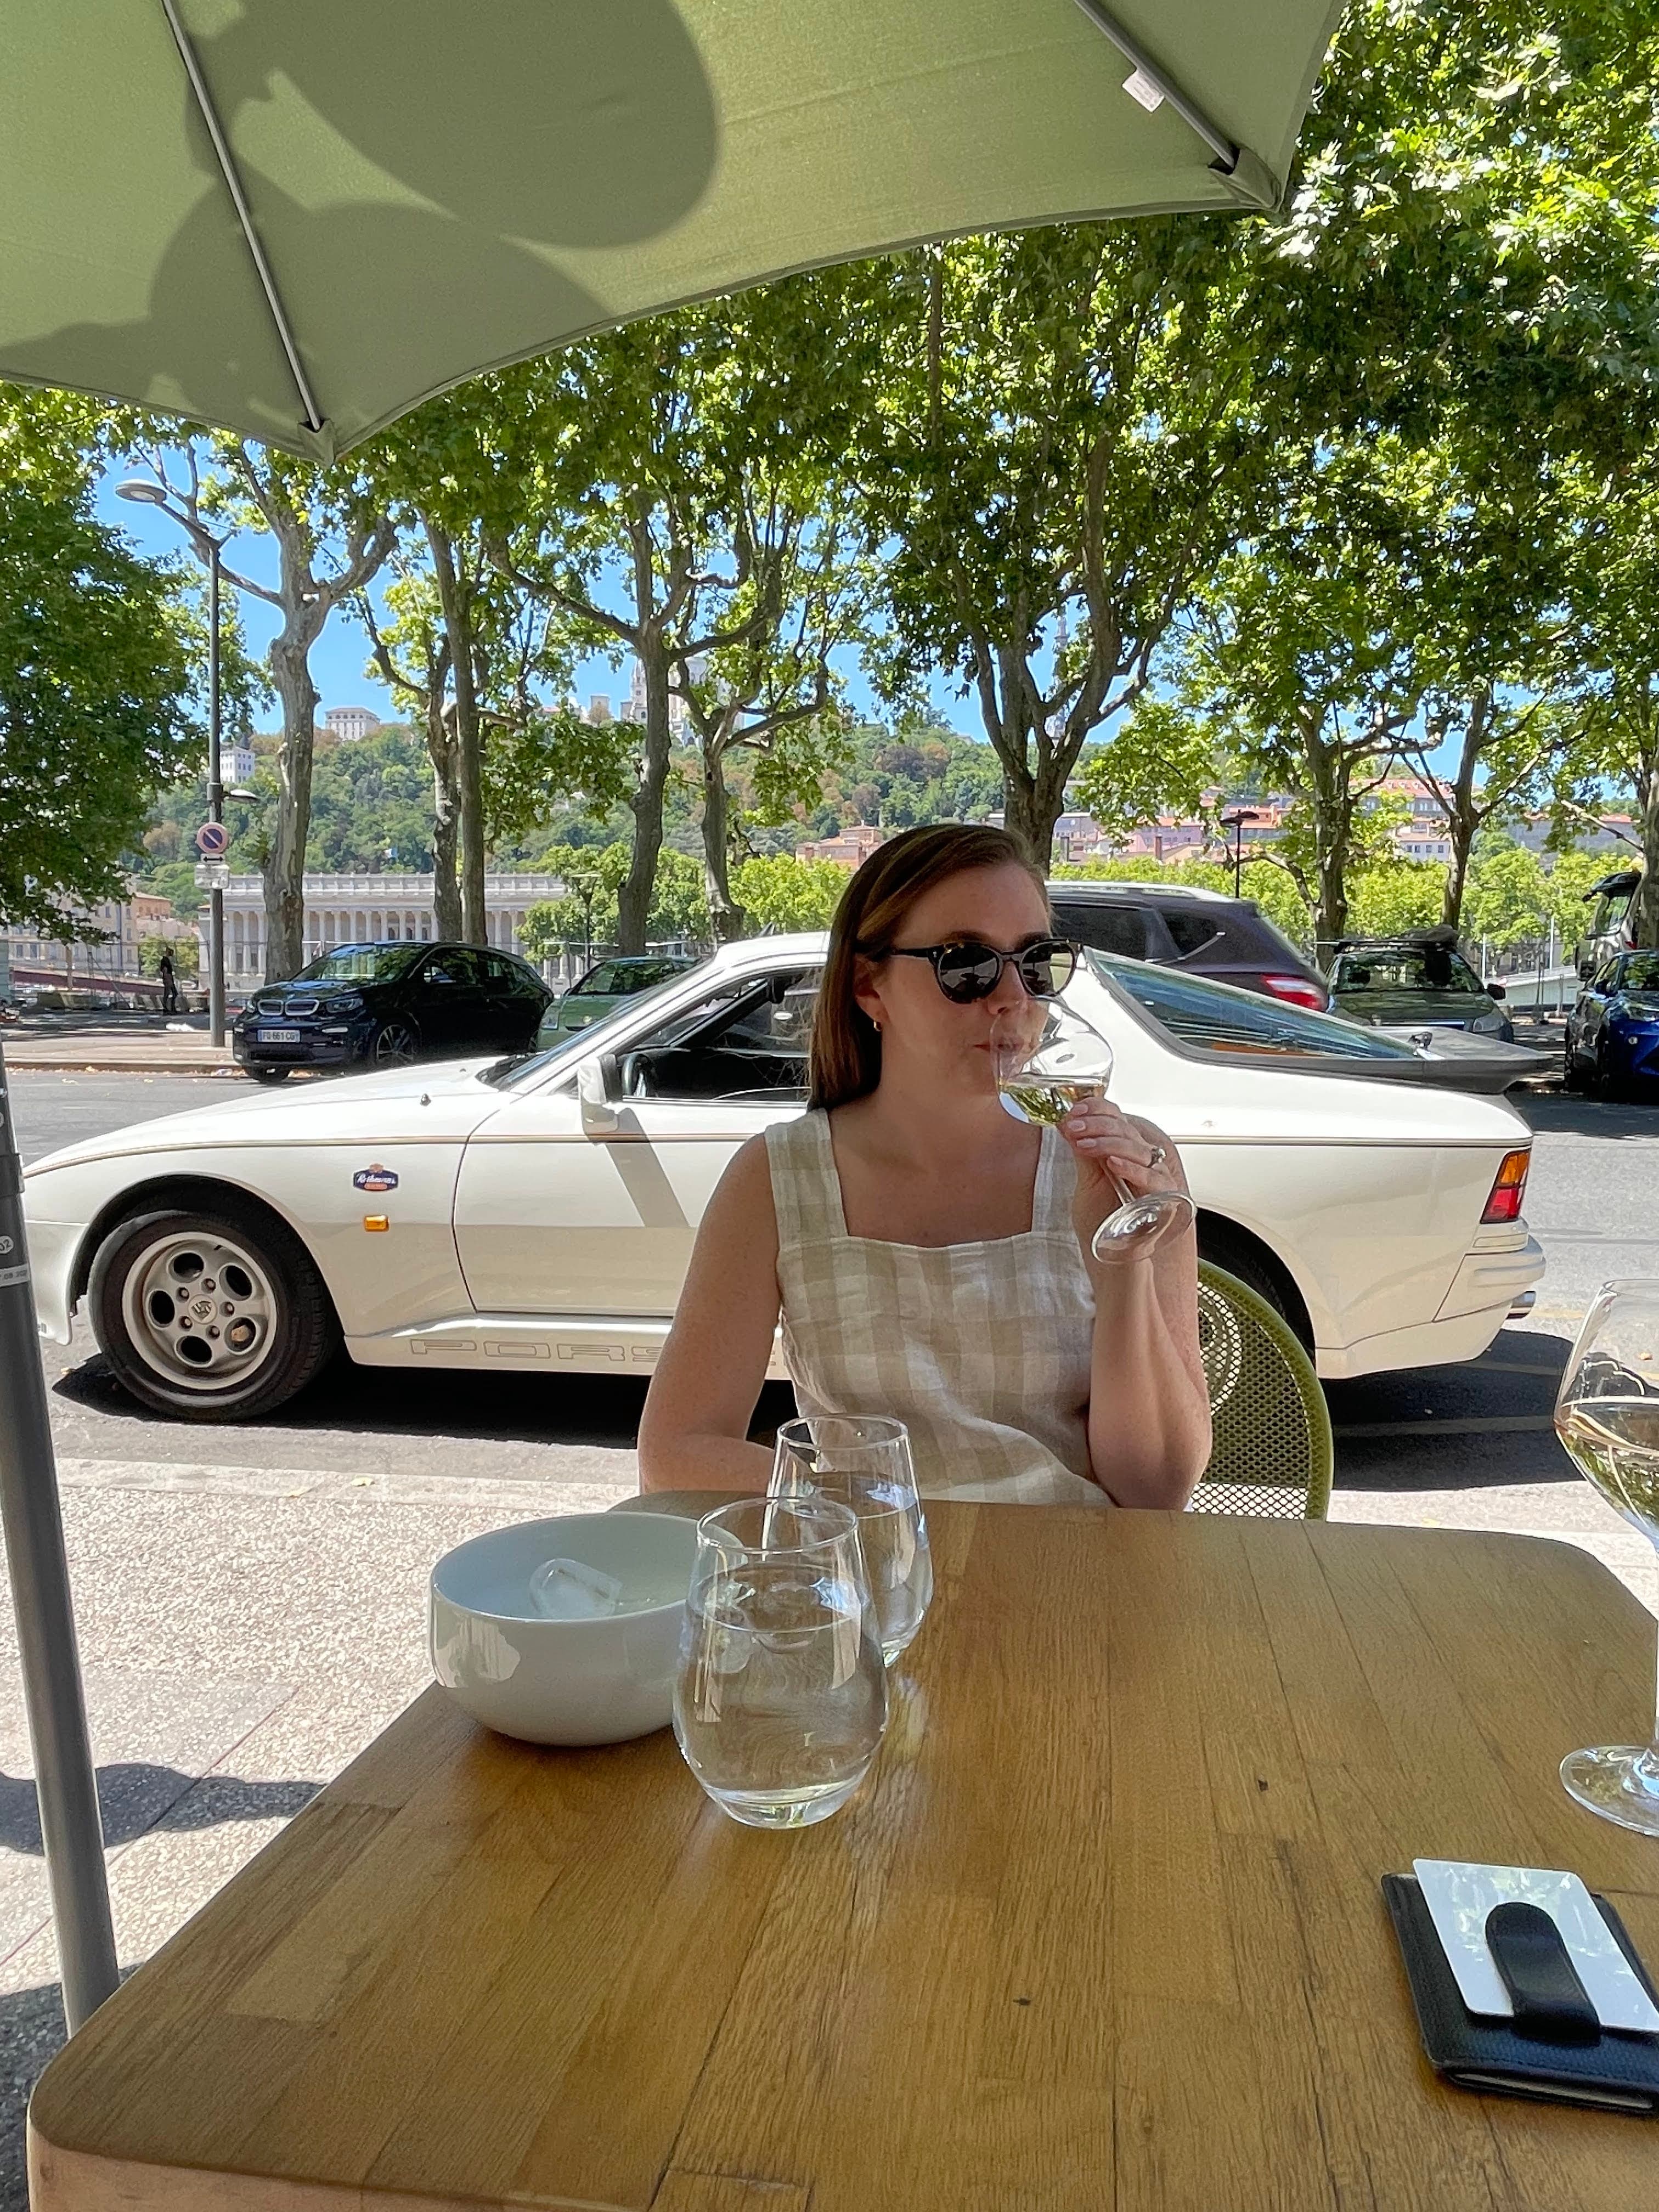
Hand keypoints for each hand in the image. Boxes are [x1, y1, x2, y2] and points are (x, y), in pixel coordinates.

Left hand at [1058, 1097, 1188, 1261]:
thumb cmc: (1102, 1226)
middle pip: (1127, 1129)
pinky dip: (1131, 1168)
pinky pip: (1151, 1178)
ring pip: (1139, 1149)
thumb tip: (1068, 1125)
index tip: (1073, 1111)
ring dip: (1108, 1142)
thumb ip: (1083, 1155)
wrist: (1114, 1262)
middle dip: (1097, 1123)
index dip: (1097, 1110)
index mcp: (1124, 1153)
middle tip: (1073, 1126)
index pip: (1117, 1118)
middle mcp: (1141, 1161)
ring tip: (1083, 1143)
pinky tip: (1112, 1163)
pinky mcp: (1162, 1199)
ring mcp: (1154, 1178)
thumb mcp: (1087, 1184)